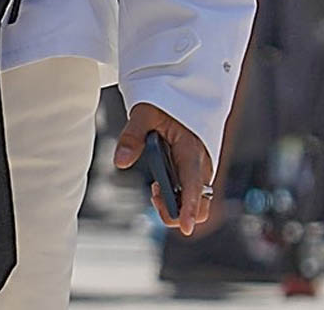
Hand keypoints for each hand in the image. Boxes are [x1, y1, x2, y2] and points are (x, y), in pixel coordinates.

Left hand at [113, 102, 212, 235]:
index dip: (190, 208)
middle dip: (177, 212)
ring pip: (198, 204)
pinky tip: (160, 184)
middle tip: (153, 192)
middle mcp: (202, 164)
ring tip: (155, 187)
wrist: (181, 95)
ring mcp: (202, 170)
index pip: (193, 185)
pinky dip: (177, 199)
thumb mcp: (144, 113)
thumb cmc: (164, 102)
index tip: (186, 228)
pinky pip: (192, 196)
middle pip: (200, 205)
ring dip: (176, 206)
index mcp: (192, 149)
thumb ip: (132, 137)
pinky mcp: (197, 173)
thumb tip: (120, 162)